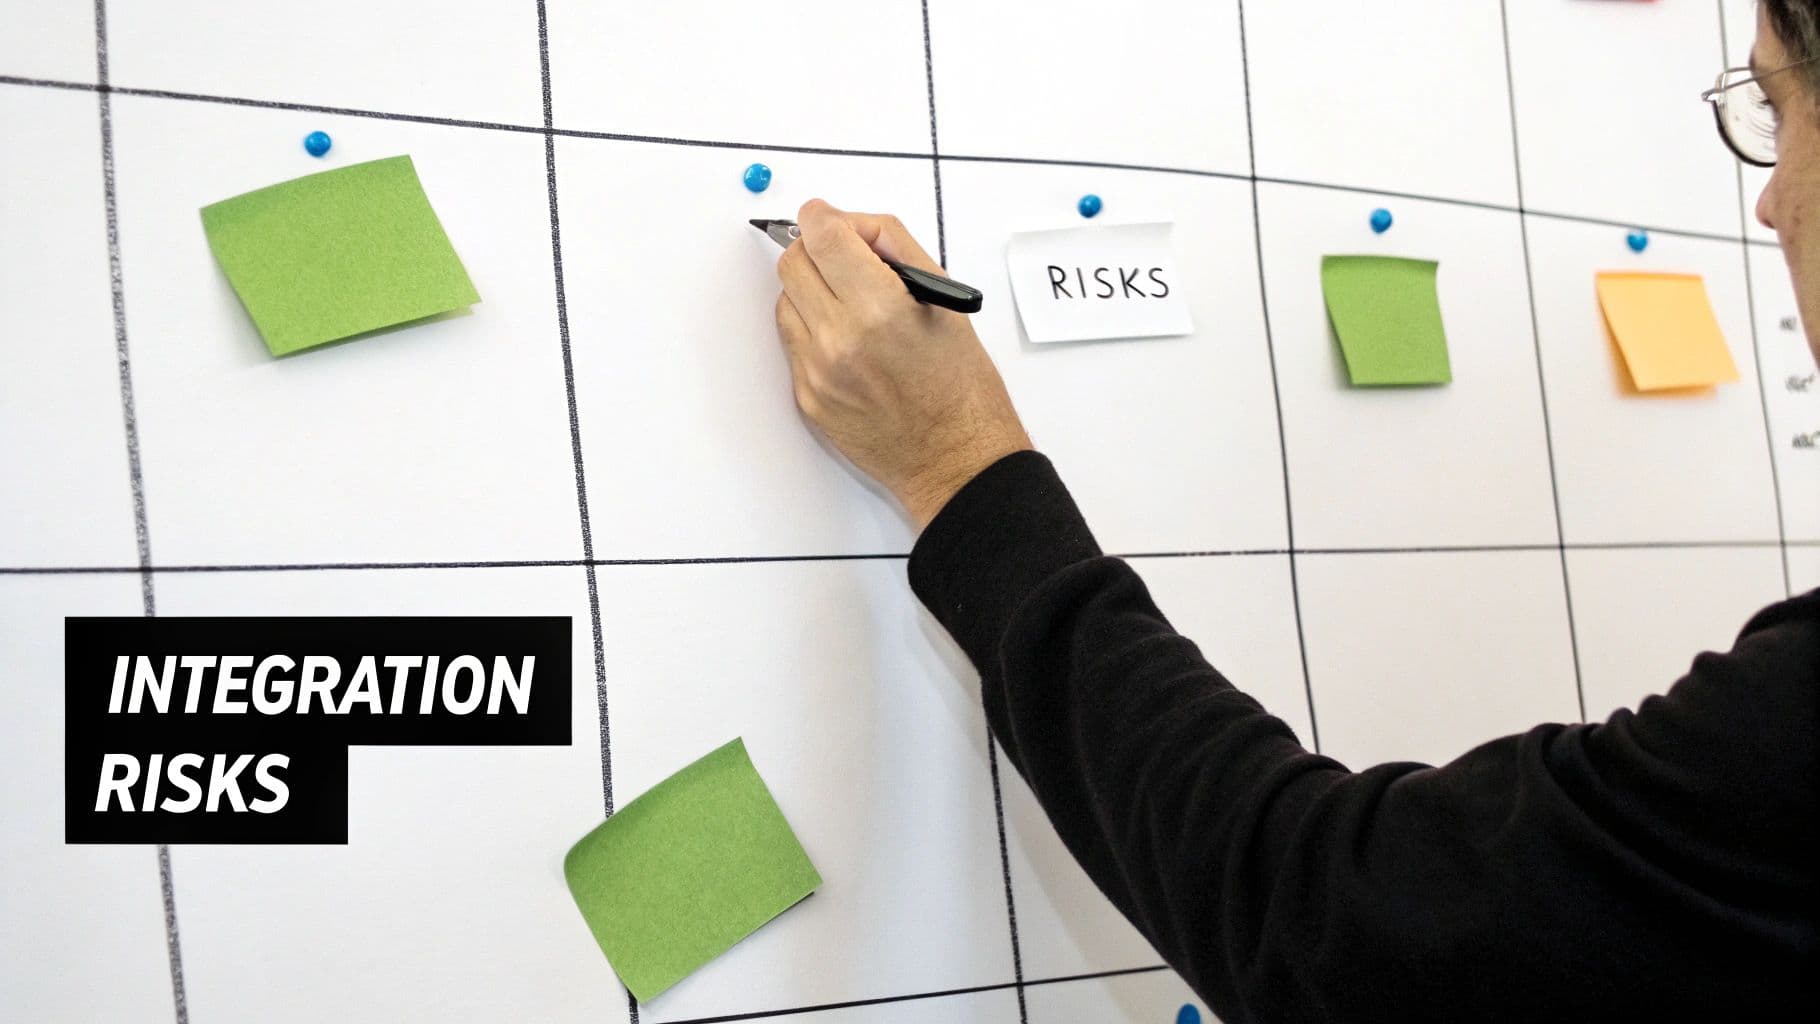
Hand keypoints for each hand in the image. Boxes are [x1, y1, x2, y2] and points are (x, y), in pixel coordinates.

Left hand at [773, 199, 1031, 530]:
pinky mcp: (807, 397)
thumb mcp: (944, 301)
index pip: (823, 236)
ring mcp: (818, 372)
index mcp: (880, 309)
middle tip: (842, 259)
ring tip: (851, 307)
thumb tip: (851, 226)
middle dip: (815, 251)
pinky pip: (793, 344)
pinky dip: (814, 331)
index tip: (827, 218)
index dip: (824, 218)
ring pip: (786, 302)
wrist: (954, 460)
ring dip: (812, 292)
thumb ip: (894, 249)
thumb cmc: (961, 387)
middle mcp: (840, 340)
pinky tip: (849, 344)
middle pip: (793, 264)